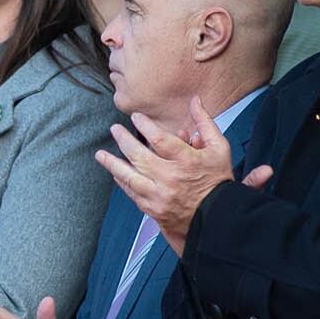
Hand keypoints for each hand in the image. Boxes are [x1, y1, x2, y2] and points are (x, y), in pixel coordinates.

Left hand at [94, 97, 272, 255]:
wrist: (219, 217)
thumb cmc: (218, 181)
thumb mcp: (219, 148)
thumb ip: (205, 123)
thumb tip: (194, 100)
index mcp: (186, 161)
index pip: (160, 139)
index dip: (145, 126)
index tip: (135, 117)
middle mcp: (170, 178)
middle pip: (139, 156)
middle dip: (123, 141)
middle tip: (114, 130)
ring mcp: (160, 196)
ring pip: (130, 177)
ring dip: (113, 164)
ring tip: (100, 154)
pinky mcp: (154, 209)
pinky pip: (133, 194)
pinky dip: (122, 183)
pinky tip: (115, 174)